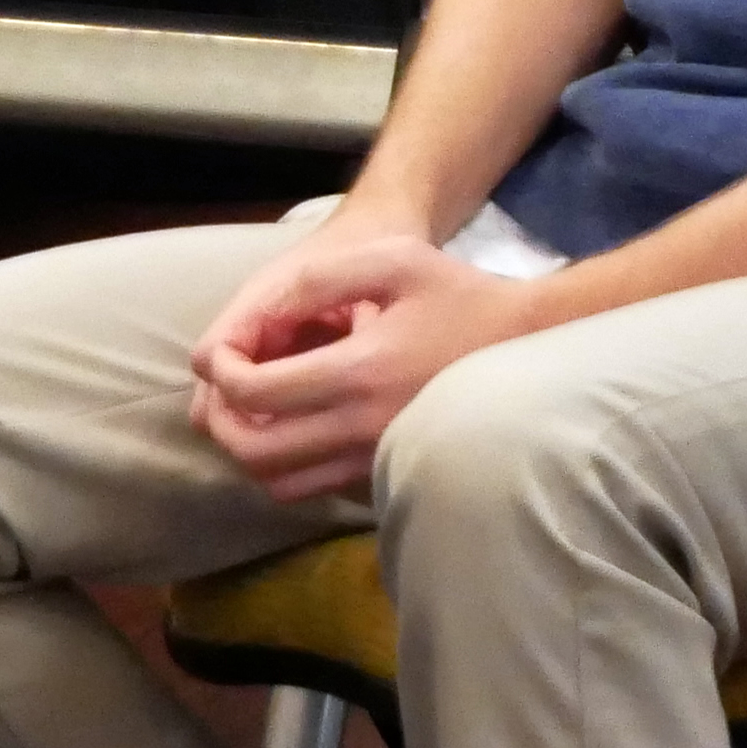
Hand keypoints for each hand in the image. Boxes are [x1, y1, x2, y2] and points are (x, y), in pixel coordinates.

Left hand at [184, 218, 546, 501]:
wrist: (526, 342)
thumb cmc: (456, 293)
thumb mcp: (390, 260)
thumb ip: (315, 281)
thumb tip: (255, 319)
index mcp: (360, 371)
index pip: (256, 394)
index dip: (221, 375)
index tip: (222, 353)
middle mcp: (364, 426)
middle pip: (255, 452)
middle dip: (221, 421)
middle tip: (223, 388)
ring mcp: (378, 457)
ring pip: (280, 483)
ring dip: (248, 450)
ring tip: (251, 408)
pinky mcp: (388, 472)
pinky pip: (315, 487)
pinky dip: (285, 465)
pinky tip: (290, 424)